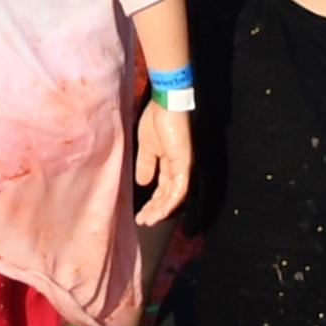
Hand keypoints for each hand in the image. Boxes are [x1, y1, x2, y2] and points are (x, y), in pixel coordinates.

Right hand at [133, 98, 193, 226]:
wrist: (165, 104)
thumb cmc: (156, 119)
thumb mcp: (146, 147)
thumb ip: (145, 165)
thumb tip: (142, 183)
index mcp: (168, 163)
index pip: (162, 188)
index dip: (152, 202)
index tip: (140, 214)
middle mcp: (178, 168)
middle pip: (167, 196)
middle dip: (155, 210)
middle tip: (143, 221)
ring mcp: (183, 167)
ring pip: (174, 196)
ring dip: (161, 210)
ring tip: (148, 220)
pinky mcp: (184, 165)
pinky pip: (179, 189)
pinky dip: (170, 202)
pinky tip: (159, 211)